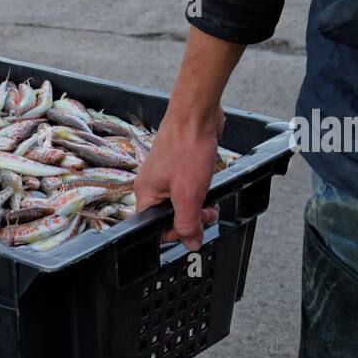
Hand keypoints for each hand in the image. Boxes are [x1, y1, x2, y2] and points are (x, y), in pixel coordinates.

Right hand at [133, 105, 223, 250]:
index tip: (195, 227)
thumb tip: (190, 243)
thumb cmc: (188, 149)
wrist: (196, 114)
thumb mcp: (189, 195)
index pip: (154, 228)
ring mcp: (165, 175)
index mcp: (145, 194)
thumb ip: (188, 223)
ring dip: (198, 205)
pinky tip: (208, 183)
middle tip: (208, 213)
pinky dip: (199, 190)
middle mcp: (152, 186)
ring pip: (180, 202)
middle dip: (191, 219)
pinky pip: (187, 188)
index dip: (177, 232)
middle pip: (169, 216)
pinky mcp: (178, 166)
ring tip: (211, 200)